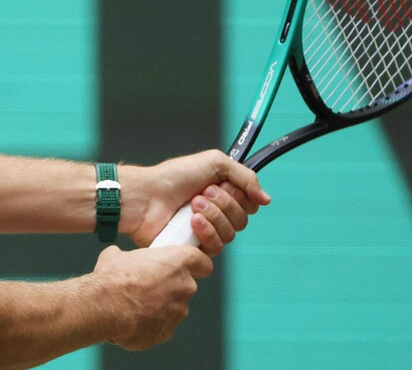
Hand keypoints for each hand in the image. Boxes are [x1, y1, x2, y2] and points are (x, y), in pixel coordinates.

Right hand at [92, 244, 212, 349]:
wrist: (104, 307)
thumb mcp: (118, 256)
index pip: (203, 263)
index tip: (185, 267)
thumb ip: (129, 257)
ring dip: (159, 307)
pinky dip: (150, 324)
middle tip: (147, 286)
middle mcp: (185, 287)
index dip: (196, 265)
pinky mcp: (166, 332)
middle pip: (185, 287)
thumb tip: (119, 258)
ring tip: (134, 304)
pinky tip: (132, 318)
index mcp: (179, 262)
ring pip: (173, 308)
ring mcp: (178, 312)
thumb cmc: (114, 278)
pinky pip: (162, 326)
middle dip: (169, 287)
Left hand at [122, 150, 270, 251]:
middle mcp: (215, 215)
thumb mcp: (214, 163)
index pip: (249, 205)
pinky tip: (192, 222)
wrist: (145, 196)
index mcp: (221, 195)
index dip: (241, 196)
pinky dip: (207, 232)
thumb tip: (266, 199)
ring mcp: (205, 232)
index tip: (223, 185)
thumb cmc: (173, 177)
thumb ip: (245, 177)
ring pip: (230, 234)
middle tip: (201, 194)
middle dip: (224, 204)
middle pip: (242, 220)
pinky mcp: (194, 249)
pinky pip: (216, 248)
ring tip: (192, 206)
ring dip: (214, 216)